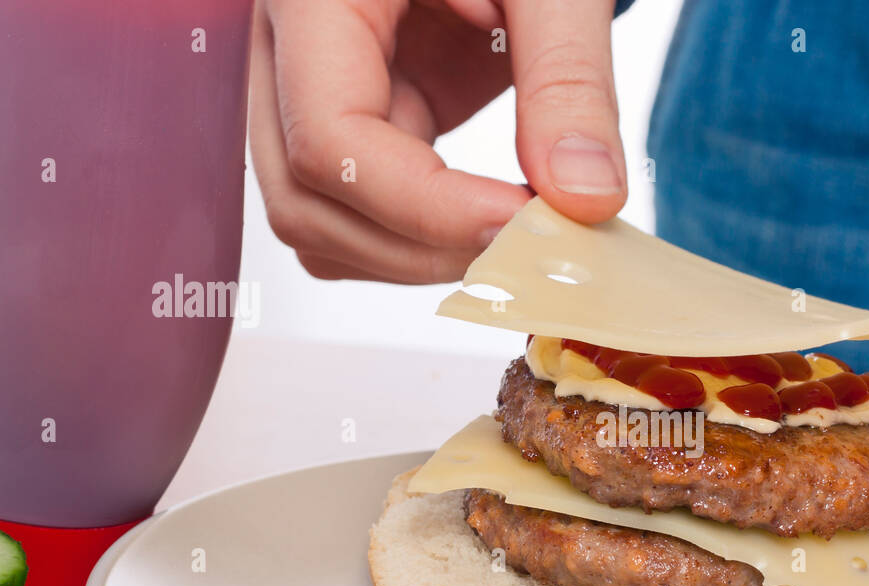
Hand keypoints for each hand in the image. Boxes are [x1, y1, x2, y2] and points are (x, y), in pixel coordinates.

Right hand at [250, 0, 625, 283]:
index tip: (525, 221)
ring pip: (317, 222)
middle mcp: (281, 46)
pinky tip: (495, 212)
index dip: (426, 208)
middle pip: (305, 200)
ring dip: (416, 255)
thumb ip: (569, 78)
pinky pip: (354, 209)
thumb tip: (586, 200)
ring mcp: (305, 87)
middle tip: (530, 242)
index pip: (329, 141)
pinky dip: (421, 237)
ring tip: (515, 225)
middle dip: (422, 247)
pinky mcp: (350, 113)